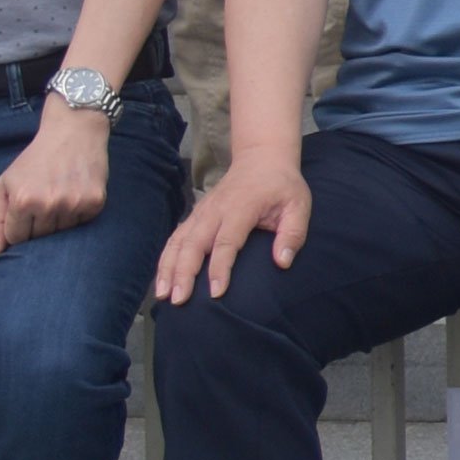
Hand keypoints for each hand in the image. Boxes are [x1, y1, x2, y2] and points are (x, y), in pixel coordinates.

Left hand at [0, 101, 120, 255]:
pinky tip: (74, 195)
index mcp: (22, 200)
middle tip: (42, 201)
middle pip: (39, 238)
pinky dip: (77, 215)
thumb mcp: (4, 183)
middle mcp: (48, 204)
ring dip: (58, 221)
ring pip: (61, 234)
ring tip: (58, 197)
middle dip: (37, 225)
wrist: (74, 131)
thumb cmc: (35, 159)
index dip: (18, 227)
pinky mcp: (95, 202)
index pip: (15, 238)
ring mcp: (73, 204)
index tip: (24, 211)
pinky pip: (81, 225)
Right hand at [159, 159, 314, 299]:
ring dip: (168, 268)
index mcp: (241, 208)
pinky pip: (176, 238)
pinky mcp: (196, 215)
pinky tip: (162, 279)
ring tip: (162, 294)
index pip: (226, 241)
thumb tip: (282, 262)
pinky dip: (166, 258)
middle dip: (184, 273)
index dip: (220, 267)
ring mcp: (202, 212)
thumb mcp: (298, 205)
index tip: (216, 292)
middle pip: (194, 244)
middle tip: (178, 300)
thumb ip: (293, 233)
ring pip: (179, 241)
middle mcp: (216, 210)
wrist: (261, 158)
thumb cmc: (281, 186)